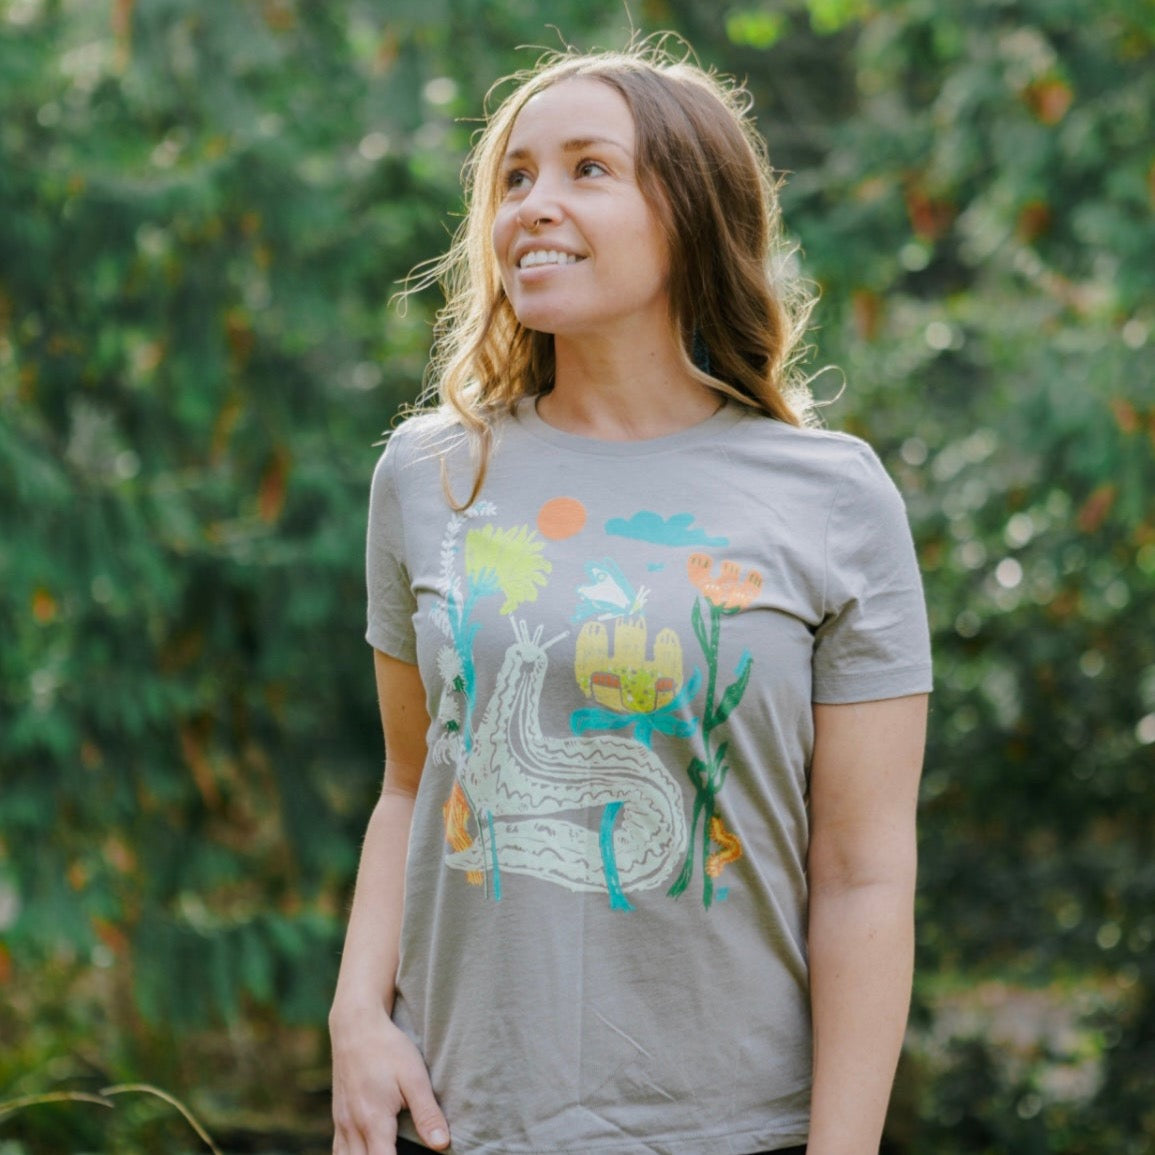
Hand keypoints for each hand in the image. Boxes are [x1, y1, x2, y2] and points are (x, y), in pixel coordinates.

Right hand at [331, 1005, 449, 1154]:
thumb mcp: (414, 1077)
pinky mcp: (338, 1117)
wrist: (356, 1026)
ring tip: (385, 1151)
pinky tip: (364, 1152)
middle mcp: (353, 1128)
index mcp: (374, 1121)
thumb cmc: (388, 1049)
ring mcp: (342, 1124)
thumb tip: (442, 1145)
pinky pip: (338, 1151)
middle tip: (399, 1153)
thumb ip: (427, 1113)